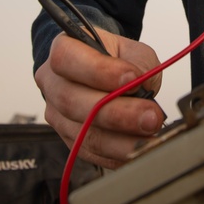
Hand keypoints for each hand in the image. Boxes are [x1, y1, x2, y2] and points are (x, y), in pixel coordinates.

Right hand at [35, 29, 164, 168]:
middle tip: (150, 116)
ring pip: (81, 134)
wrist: (105, 73)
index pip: (67, 59)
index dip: (98, 71)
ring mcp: (57, 115)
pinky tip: (139, 149)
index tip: (133, 79)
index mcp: (64, 49)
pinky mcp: (69, 140)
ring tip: (149, 137)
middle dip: (117, 113)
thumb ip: (139, 64)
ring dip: (120, 140)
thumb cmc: (115, 59)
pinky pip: (90, 153)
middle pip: (72, 102)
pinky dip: (117, 154)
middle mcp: (53, 83)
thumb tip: (143, 87)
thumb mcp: (131, 50)